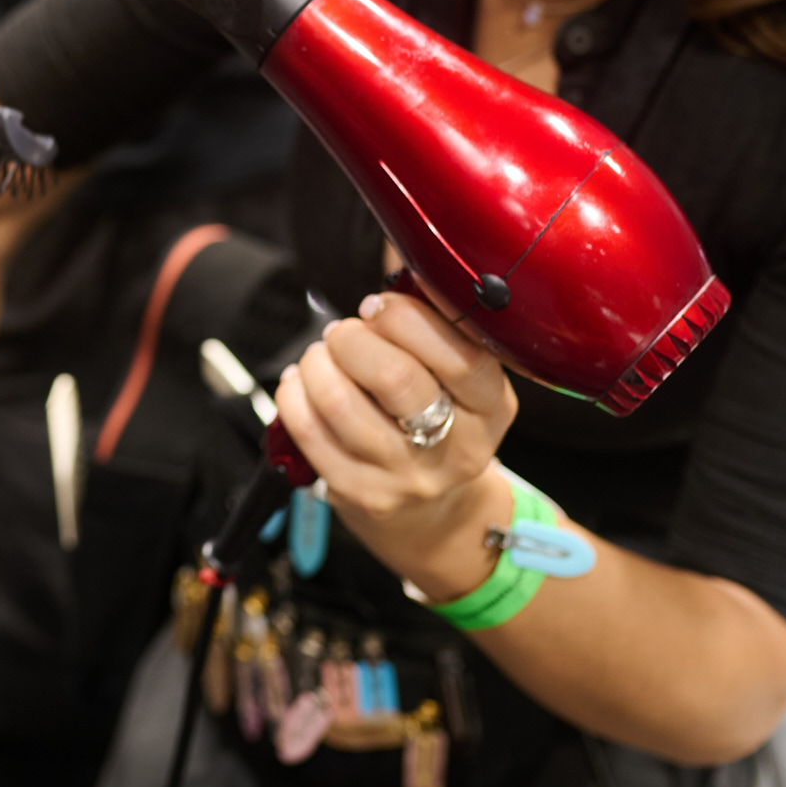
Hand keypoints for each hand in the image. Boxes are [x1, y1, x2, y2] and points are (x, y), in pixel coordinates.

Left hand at [274, 291, 518, 599]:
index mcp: (491, 408)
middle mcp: (456, 448)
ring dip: (318, 363)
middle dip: (354, 338)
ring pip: (342, 403)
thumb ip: (438, 330)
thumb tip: (400, 272)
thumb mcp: (461, 382)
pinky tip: (302, 383)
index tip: (378, 306)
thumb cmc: (440, 423)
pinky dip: (294, 395)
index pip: (459, 355)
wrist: (433, 514)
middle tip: (345, 332)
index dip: (407, 319)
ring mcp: (406, 477)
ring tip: (321, 356)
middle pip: (395, 377)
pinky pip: (309, 431)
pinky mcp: (359, 494)